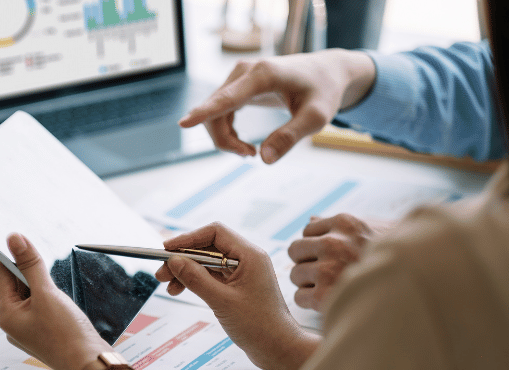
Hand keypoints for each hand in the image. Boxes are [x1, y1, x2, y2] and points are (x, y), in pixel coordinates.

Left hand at [0, 234, 111, 369]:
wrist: (90, 364)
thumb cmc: (67, 336)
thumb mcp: (47, 293)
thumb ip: (30, 264)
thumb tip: (14, 239)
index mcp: (7, 315)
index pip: (0, 275)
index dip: (4, 253)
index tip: (7, 233)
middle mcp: (14, 322)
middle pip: (13, 283)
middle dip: (23, 265)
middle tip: (31, 244)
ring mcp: (28, 327)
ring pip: (27, 293)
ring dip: (36, 278)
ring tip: (45, 266)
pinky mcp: (43, 329)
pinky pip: (39, 303)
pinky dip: (45, 291)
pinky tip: (55, 287)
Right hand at [154, 223, 317, 369]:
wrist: (279, 349)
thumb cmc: (260, 326)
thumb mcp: (222, 301)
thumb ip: (196, 279)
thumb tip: (174, 261)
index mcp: (250, 255)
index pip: (214, 233)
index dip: (188, 238)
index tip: (167, 249)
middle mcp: (247, 259)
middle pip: (208, 247)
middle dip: (183, 258)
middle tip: (162, 272)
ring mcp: (242, 272)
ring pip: (207, 262)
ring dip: (186, 271)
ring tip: (168, 285)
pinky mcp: (238, 285)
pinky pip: (211, 275)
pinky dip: (195, 280)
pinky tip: (181, 290)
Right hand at [179, 49, 374, 162]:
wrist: (325, 72)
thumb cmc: (323, 92)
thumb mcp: (317, 117)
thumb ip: (290, 137)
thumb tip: (264, 159)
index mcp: (264, 75)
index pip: (228, 98)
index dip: (205, 112)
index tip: (183, 123)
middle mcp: (245, 71)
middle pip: (215, 111)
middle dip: (225, 141)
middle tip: (250, 156)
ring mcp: (238, 76)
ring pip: (213, 113)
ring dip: (225, 138)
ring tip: (251, 152)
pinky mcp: (236, 84)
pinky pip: (218, 111)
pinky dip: (226, 132)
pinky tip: (244, 143)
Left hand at [288, 214, 394, 310]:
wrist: (422, 283)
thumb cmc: (397, 258)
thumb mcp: (372, 230)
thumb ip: (341, 226)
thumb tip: (312, 219)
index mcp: (345, 223)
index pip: (308, 230)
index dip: (316, 245)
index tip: (329, 256)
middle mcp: (334, 243)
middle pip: (295, 251)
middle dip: (307, 262)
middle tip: (326, 273)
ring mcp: (329, 269)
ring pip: (295, 275)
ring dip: (308, 283)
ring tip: (331, 288)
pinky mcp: (326, 296)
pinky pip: (300, 297)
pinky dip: (310, 302)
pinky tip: (329, 302)